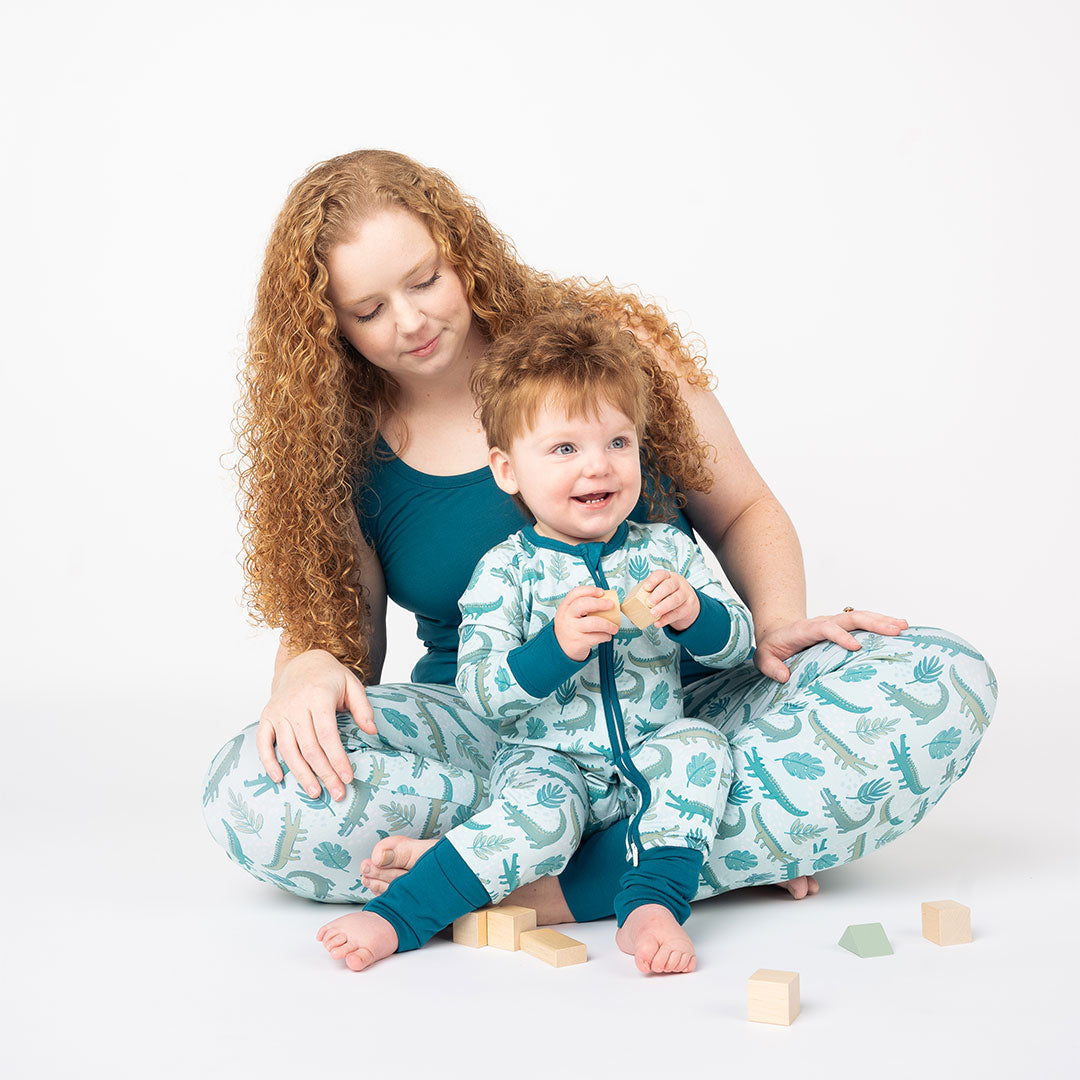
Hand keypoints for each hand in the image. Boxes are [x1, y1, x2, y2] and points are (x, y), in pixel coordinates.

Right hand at [255, 649, 375, 801]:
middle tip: (337, 793)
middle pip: (309, 747)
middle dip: (324, 773)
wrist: (303, 662)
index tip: (348, 778)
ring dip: (301, 774)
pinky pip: (263, 743)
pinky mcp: (267, 716)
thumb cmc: (331, 678)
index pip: (327, 735)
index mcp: (318, 696)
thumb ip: (363, 708)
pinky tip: (279, 779)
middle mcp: (295, 704)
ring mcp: (278, 711)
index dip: (337, 759)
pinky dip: (268, 762)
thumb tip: (372, 731)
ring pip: (288, 750)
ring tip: (315, 792)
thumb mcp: (353, 685)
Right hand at [554, 585, 617, 661]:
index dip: (589, 590)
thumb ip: (583, 607)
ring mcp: (572, 630)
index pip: (575, 593)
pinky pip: (597, 637)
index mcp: (565, 607)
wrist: (560, 649)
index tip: (601, 592)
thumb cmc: (570, 628)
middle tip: (610, 605)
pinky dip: (606, 636)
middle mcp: (567, 617)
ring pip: (593, 622)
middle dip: (599, 603)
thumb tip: (606, 600)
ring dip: (608, 624)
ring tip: (614, 627)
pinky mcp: (579, 642)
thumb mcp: (570, 615)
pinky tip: (607, 636)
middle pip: (583, 604)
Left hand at [640, 570, 699, 630]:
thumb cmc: (668, 596)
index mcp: (667, 576)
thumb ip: (645, 597)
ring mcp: (685, 594)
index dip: (653, 580)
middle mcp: (678, 583)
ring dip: (663, 607)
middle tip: (648, 603)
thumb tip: (629, 611)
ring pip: (676, 599)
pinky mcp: (688, 607)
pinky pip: (678, 613)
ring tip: (653, 613)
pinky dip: (666, 619)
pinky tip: (658, 623)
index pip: (661, 574)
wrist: (687, 604)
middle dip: (658, 594)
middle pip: (669, 586)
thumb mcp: (658, 592)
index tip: (646, 587)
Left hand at [753, 610, 908, 682]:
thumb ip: (770, 666)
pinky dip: (882, 624)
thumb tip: (784, 676)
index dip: (839, 636)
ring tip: (904, 626)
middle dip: (872, 623)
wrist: (777, 631)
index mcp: (805, 630)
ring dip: (882, 621)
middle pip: (850, 618)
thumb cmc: (772, 647)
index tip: (854, 647)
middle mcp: (823, 623)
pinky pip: (864, 623)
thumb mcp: (763, 657)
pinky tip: (901, 628)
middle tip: (895, 630)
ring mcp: (835, 624)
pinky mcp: (843, 628)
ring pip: (860, 617)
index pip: (825, 628)